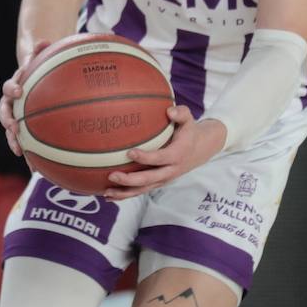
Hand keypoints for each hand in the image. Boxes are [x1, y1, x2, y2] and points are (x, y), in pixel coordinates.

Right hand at [1, 41, 50, 156]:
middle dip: (8, 121)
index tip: (18, 91)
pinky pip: (26, 141)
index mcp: (16, 87)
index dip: (12, 88)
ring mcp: (16, 117)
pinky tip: (38, 169)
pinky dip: (30, 154)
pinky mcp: (24, 128)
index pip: (9, 88)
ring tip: (21, 152)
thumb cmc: (41, 68)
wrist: (34, 78)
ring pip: (11, 130)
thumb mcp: (41, 58)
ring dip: (14, 141)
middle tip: (13, 127)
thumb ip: (41, 50)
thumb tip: (44, 40)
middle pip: (5, 113)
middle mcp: (12, 103)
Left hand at [105, 106, 225, 197]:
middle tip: (112, 175)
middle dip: (130, 180)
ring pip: (144, 189)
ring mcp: (164, 179)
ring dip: (125, 192)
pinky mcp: (158, 182)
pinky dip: (126, 195)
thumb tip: (168, 111)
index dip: (146, 158)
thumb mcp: (189, 120)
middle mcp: (171, 170)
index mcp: (177, 155)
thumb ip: (181, 113)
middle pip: (149, 179)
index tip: (130, 152)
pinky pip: (141, 191)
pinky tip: (109, 196)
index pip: (160, 158)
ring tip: (106, 192)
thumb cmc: (189, 132)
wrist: (200, 149)